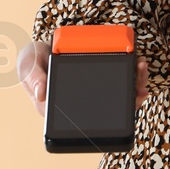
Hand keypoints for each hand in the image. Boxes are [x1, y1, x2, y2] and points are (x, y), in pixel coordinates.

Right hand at [17, 41, 149, 117]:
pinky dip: (130, 75)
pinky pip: (117, 80)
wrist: (38, 48)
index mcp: (61, 109)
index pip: (86, 120)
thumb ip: (33, 78)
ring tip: (141, 72)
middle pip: (108, 110)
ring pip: (117, 95)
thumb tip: (41, 94)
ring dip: (133, 85)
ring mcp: (91, 92)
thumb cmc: (32, 61)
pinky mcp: (98, 78)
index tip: (124, 107)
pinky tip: (138, 67)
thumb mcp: (28, 66)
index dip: (108, 118)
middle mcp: (79, 104)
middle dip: (128, 102)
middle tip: (139, 91)